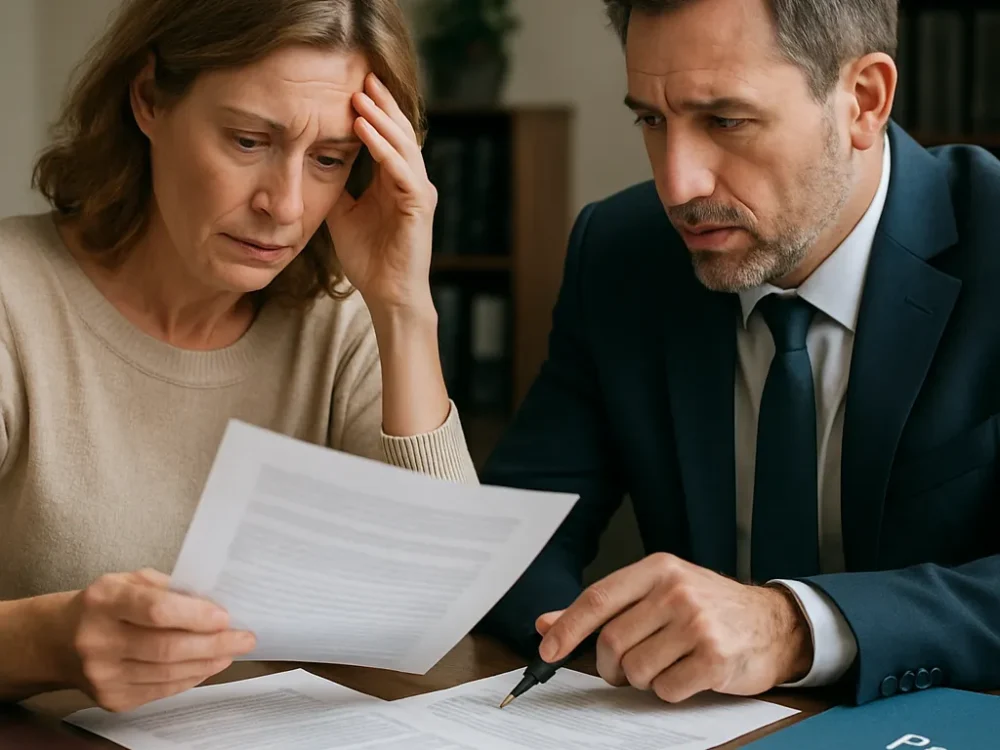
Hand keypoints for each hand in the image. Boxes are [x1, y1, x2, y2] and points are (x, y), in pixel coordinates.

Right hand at [58, 569, 255, 711]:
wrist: (58, 641)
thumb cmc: (104, 605)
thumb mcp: (129, 581)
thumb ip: (169, 588)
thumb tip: (215, 602)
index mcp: (104, 601)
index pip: (156, 610)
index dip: (195, 615)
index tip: (226, 616)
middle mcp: (98, 640)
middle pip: (167, 647)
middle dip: (214, 643)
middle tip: (245, 638)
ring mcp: (103, 675)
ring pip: (168, 673)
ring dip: (208, 662)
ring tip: (232, 650)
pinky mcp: (111, 699)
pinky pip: (162, 690)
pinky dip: (191, 677)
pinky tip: (208, 665)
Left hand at [327, 73, 436, 315]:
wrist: (387, 295)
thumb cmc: (369, 260)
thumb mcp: (343, 214)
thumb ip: (336, 187)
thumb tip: (313, 162)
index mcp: (396, 182)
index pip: (387, 136)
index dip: (373, 112)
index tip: (352, 87)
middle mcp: (412, 182)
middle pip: (400, 132)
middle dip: (381, 103)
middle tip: (362, 75)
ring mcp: (418, 192)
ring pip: (402, 144)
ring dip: (381, 118)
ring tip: (361, 96)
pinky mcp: (419, 206)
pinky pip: (401, 169)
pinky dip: (382, 148)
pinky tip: (363, 130)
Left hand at [535, 553, 812, 702]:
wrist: (771, 623)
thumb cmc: (707, 608)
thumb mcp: (656, 593)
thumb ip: (603, 608)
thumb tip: (547, 623)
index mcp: (657, 569)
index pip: (598, 598)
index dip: (568, 628)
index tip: (548, 652)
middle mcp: (676, 590)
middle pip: (612, 641)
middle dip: (610, 665)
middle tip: (622, 668)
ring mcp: (697, 623)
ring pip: (636, 669)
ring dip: (641, 679)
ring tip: (662, 665)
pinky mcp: (714, 657)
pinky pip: (666, 689)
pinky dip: (668, 691)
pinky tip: (685, 675)